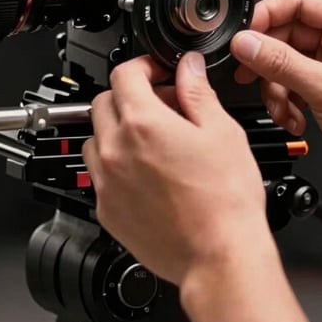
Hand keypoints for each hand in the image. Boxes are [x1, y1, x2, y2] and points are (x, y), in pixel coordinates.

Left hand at [82, 53, 270, 285]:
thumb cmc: (225, 201)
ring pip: (95, 139)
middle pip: (103, 102)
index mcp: (143, 123)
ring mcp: (106, 182)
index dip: (143, 66)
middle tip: (161, 106)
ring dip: (118, 131)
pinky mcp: (106, 210)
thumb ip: (197, 92)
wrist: (219, 256)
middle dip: (130, 96)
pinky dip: (116, 165)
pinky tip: (147, 174)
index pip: (124, 74)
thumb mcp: (222, 131)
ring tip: (152, 142)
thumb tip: (188, 68)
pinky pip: (100, 175)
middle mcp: (115, 150)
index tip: (157, 72)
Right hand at [230, 0, 321, 189]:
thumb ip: (280, 63)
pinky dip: (286, 101)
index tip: (245, 36)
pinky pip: (292, 82)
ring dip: (276, 87)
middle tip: (250, 75)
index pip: (298, 0)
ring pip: (285, 61)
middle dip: (268, 61)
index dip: (267, 15)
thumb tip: (247, 42)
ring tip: (281, 108)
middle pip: (286, 33)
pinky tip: (294, 118)